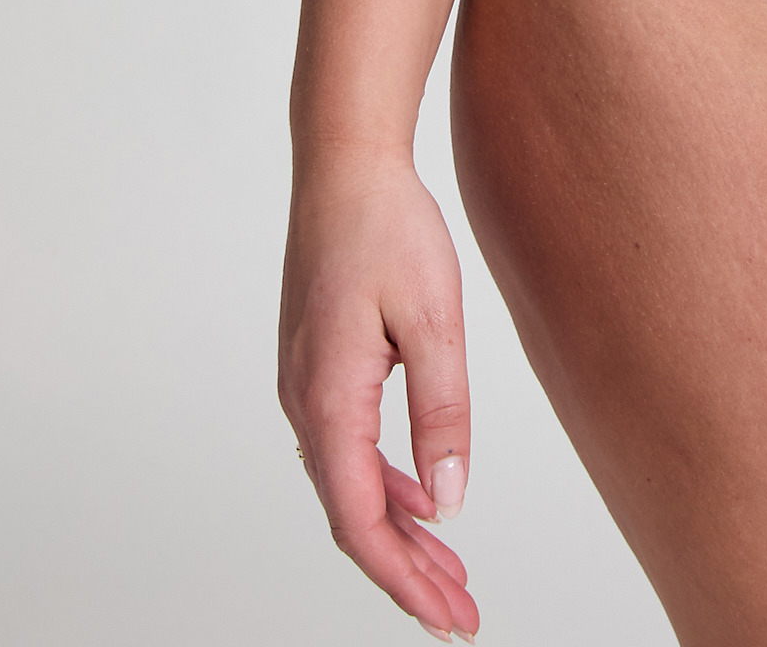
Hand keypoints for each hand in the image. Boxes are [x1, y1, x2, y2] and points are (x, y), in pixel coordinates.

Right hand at [279, 146, 477, 639]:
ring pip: (350, 486)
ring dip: (399, 534)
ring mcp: (306, 387)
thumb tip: (450, 502)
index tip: (447, 618)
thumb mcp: (434, 318)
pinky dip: (387, 487)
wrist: (345, 164)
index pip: (360, 521)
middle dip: (407, 573)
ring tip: (452, 574)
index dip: (404, 579)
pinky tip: (424, 501)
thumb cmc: (387, 227)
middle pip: (353, 516)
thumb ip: (442, 412)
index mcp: (328, 401)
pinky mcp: (319, 369)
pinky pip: (348, 450)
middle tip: (461, 617)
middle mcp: (305, 405)